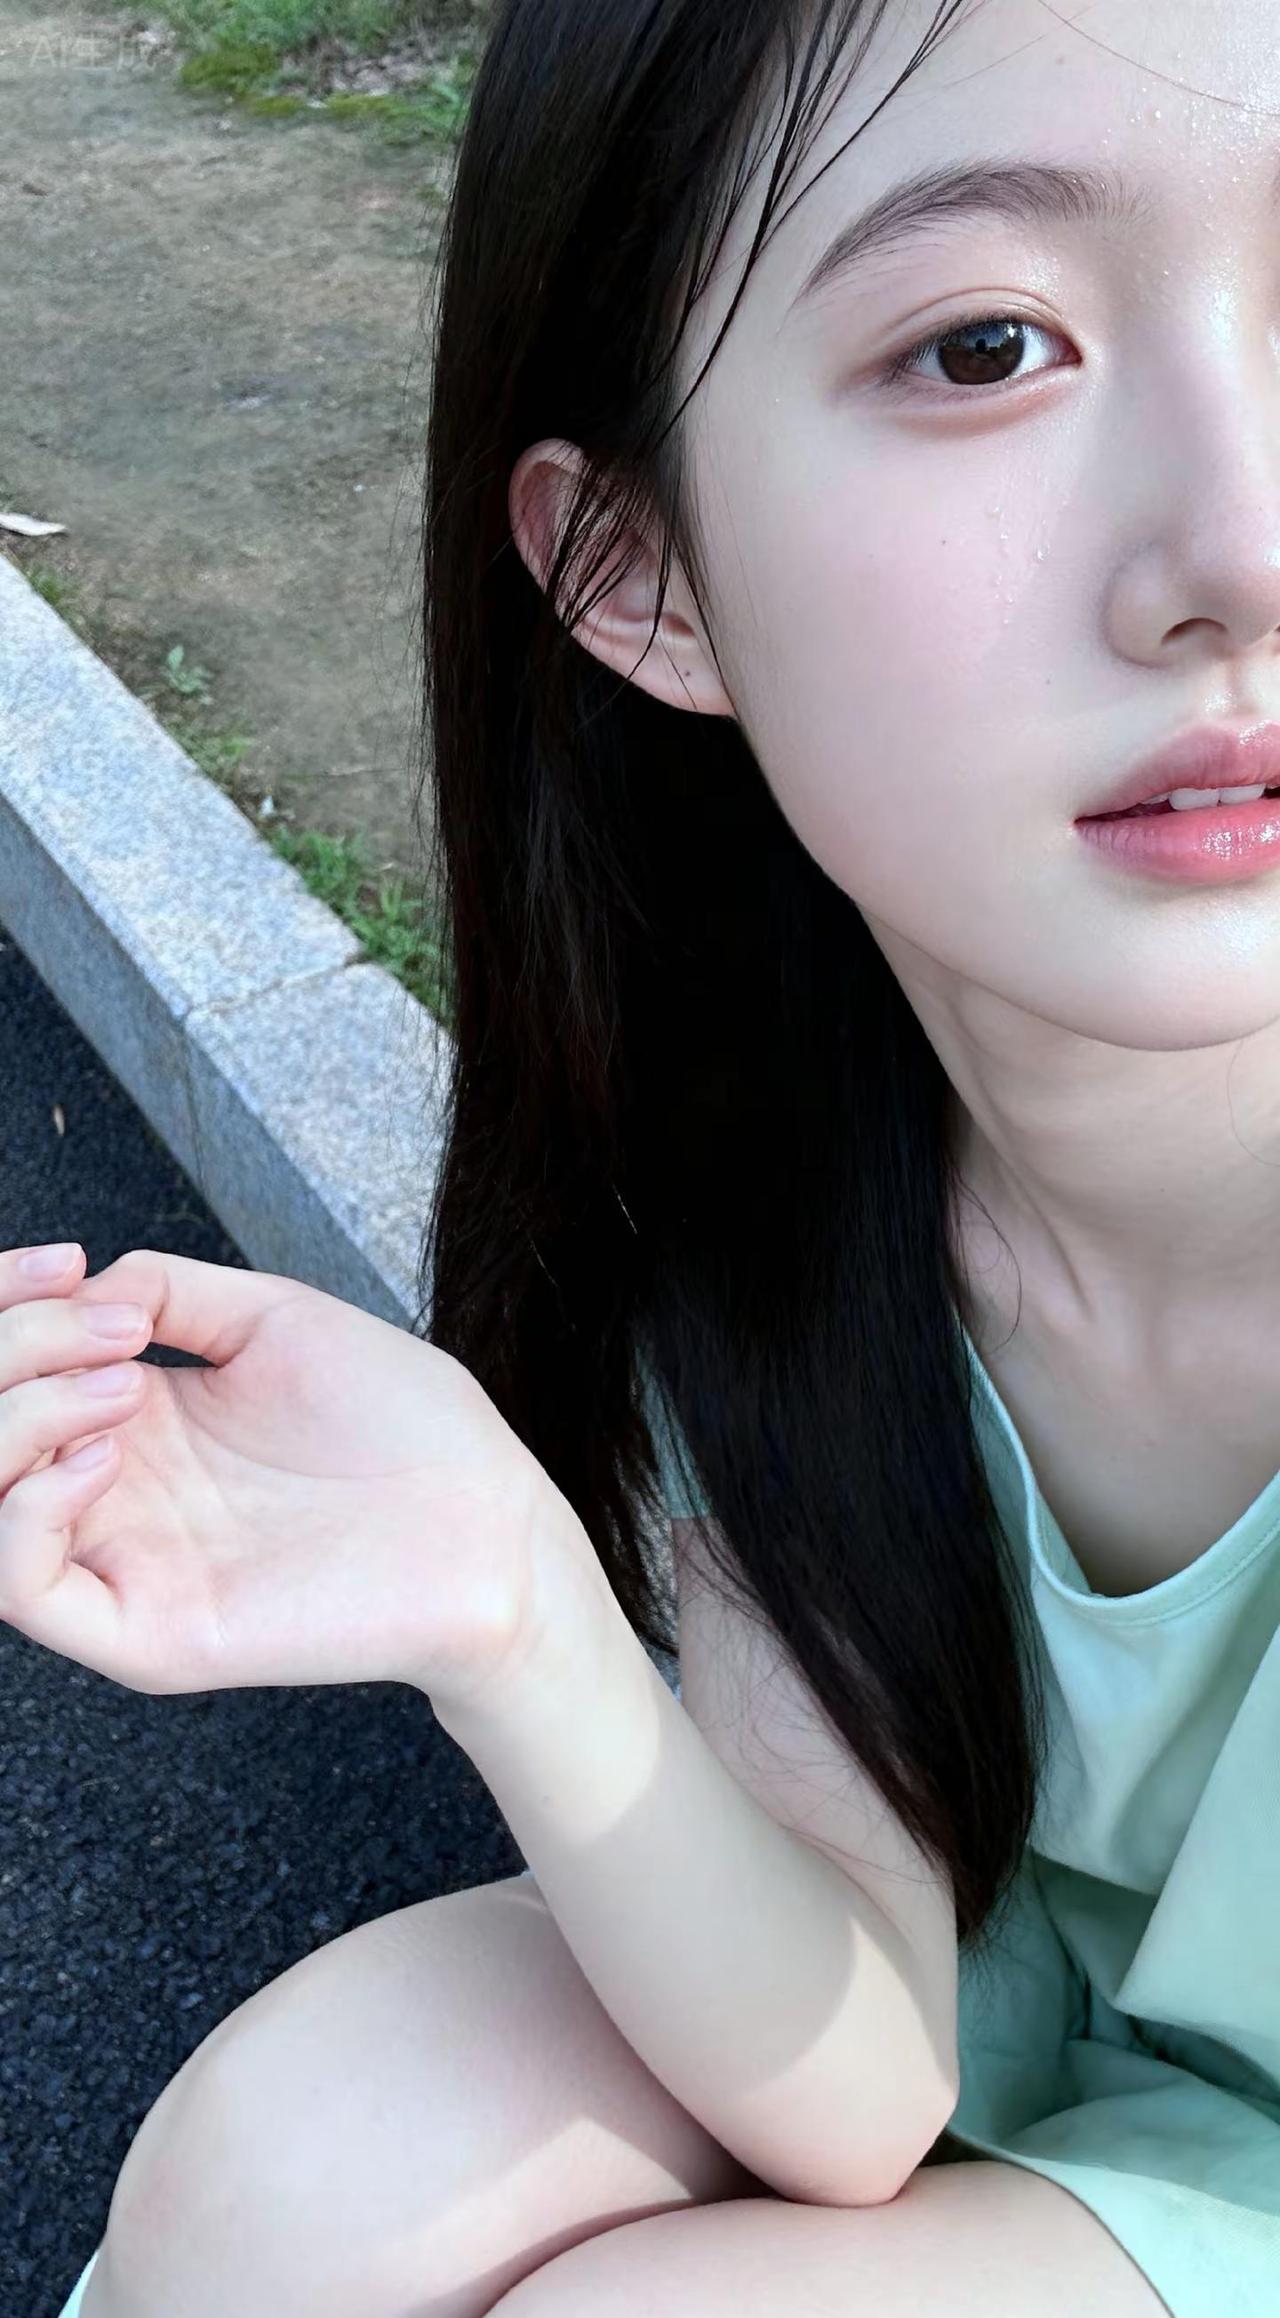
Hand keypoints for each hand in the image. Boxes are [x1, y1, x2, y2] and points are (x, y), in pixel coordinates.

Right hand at [0, 1243, 605, 1711]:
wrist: (489, 1521)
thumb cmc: (405, 1427)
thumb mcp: (275, 1320)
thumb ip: (169, 1291)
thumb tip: (81, 1284)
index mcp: (135, 1422)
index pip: (9, 1374)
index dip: (6, 1311)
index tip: (57, 1263)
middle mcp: (112, 1494)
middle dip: (4, 1354)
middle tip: (94, 1324)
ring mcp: (125, 1565)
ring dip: (10, 1424)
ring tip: (114, 1387)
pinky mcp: (149, 1631)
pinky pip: (25, 1589)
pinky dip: (26, 1512)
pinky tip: (104, 1456)